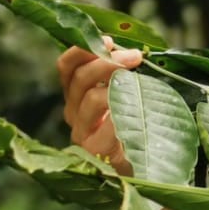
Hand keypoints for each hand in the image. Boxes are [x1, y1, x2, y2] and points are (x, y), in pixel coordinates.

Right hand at [55, 36, 142, 175]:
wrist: (142, 169)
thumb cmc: (136, 127)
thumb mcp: (126, 95)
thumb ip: (120, 75)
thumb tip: (130, 51)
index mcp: (76, 96)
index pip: (66, 67)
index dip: (83, 49)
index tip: (108, 40)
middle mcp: (73, 113)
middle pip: (81, 78)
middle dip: (109, 61)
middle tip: (136, 56)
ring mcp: (81, 133)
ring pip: (93, 99)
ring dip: (119, 86)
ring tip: (140, 83)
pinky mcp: (93, 151)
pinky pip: (107, 126)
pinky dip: (123, 115)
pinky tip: (137, 113)